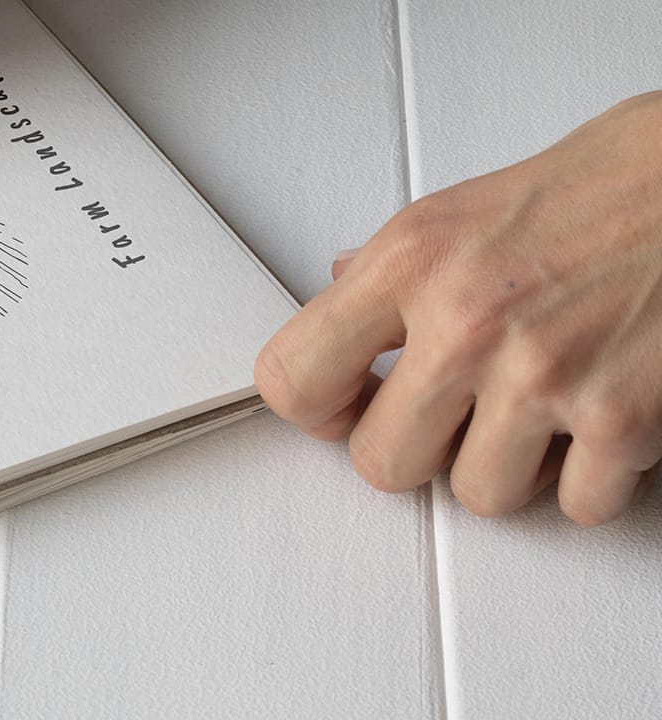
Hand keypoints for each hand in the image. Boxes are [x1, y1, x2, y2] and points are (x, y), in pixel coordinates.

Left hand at [255, 91, 661, 525]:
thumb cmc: (617, 179)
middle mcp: (466, 320)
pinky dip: (592, 476)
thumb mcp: (470, 205)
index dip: (315, 409)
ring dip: (509, 466)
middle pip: (381, 463)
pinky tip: (599, 418)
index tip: (344, 406)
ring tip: (538, 408)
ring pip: (479, 495)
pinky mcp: (623, 418)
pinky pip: (576, 503)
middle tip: (451, 416)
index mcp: (412, 261)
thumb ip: (397, 268)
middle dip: (417, 450)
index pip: (292, 378)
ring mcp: (542, 375)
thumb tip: (341, 293)